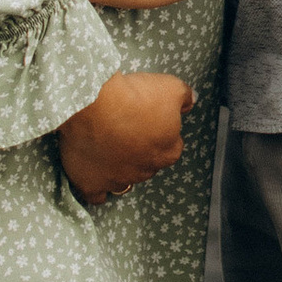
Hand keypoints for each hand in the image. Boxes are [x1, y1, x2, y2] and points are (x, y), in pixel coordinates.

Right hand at [56, 71, 196, 207]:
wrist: (92, 106)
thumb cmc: (134, 98)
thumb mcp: (170, 87)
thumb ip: (184, 96)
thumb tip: (190, 101)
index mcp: (168, 151)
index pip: (171, 145)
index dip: (161, 131)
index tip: (149, 118)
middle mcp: (146, 171)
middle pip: (148, 162)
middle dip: (140, 149)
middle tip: (127, 127)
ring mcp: (118, 180)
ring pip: (124, 179)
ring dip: (120, 166)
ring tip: (108, 148)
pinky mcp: (92, 184)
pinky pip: (97, 195)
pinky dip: (97, 187)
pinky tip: (96, 176)